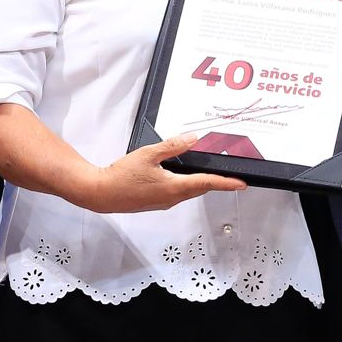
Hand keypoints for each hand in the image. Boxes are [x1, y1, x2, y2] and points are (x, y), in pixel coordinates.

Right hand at [77, 133, 245, 212]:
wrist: (101, 193)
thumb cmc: (121, 176)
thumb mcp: (148, 154)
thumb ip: (172, 146)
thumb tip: (192, 139)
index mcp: (174, 187)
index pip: (207, 184)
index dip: (226, 183)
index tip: (241, 184)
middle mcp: (172, 198)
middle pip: (200, 189)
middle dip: (216, 183)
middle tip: (230, 178)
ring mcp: (163, 202)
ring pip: (188, 191)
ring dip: (200, 183)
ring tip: (210, 175)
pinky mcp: (155, 201)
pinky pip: (177, 192)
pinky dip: (186, 184)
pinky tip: (181, 176)